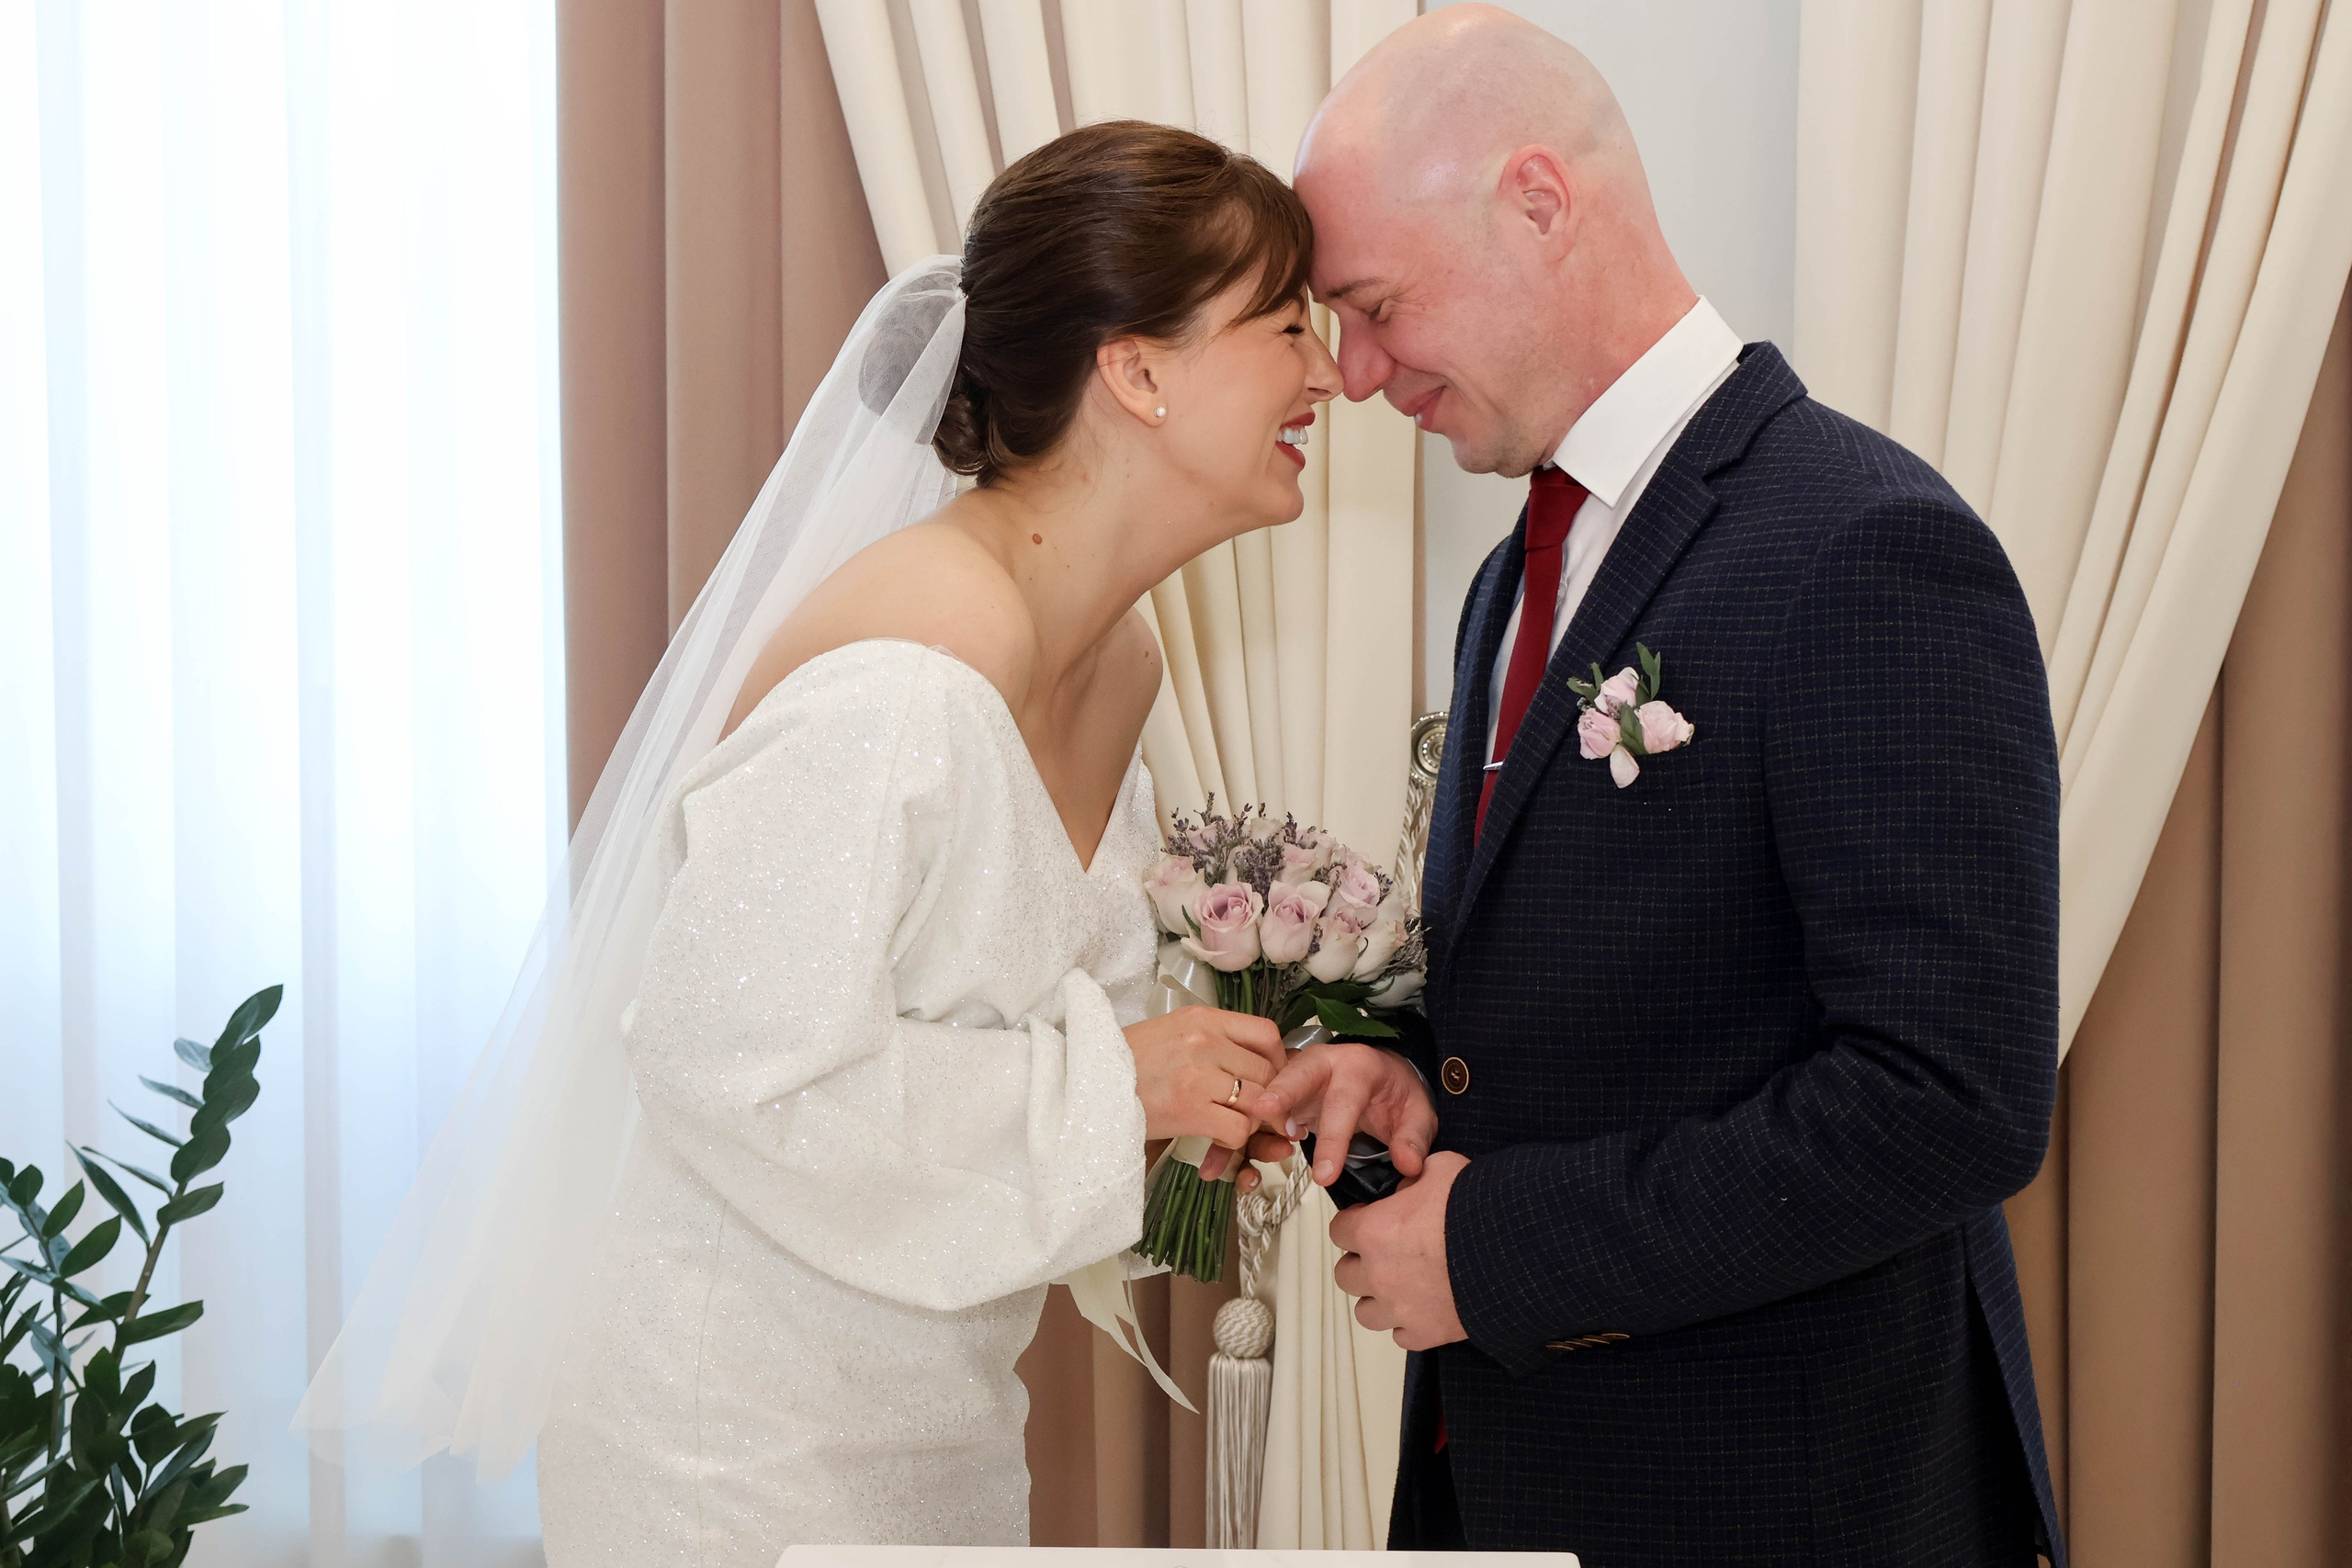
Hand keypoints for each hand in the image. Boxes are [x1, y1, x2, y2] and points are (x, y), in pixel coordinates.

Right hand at [1126, 1005, 1284, 1158]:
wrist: (1088, 1084)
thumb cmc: (1128, 1061)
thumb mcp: (1172, 1032)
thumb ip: (1212, 1039)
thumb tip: (1253, 1061)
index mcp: (1202, 1019)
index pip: (1266, 1034)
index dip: (1278, 1061)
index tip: (1272, 1078)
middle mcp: (1205, 1041)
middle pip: (1267, 1072)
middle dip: (1271, 1098)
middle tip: (1262, 1113)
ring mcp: (1198, 1076)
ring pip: (1258, 1102)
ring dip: (1253, 1121)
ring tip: (1237, 1125)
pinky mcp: (1189, 1109)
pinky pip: (1237, 1129)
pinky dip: (1234, 1141)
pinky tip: (1217, 1139)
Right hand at [1247, 1041, 1437, 1186]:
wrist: (1382, 1077)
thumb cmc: (1396, 1093)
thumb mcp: (1418, 1113)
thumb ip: (1413, 1137)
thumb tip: (1408, 1164)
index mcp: (1359, 1065)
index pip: (1344, 1102)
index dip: (1333, 1139)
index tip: (1325, 1176)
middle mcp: (1324, 1063)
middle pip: (1297, 1075)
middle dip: (1279, 1093)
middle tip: (1260, 1112)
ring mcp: (1299, 1076)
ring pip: (1271, 1089)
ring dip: (1252, 1115)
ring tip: (1233, 1144)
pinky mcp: (1283, 1093)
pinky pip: (1261, 1108)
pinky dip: (1245, 1128)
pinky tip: (1231, 1153)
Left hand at [1329, 1150, 1468, 1350]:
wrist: (1519, 1253)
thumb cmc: (1481, 1212)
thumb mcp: (1441, 1169)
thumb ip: (1413, 1176)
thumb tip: (1407, 1184)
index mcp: (1374, 1231)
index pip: (1338, 1231)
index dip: (1353, 1224)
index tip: (1368, 1222)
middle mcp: (1379, 1273)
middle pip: (1345, 1275)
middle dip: (1361, 1263)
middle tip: (1383, 1254)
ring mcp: (1400, 1308)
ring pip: (1365, 1312)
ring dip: (1378, 1298)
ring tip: (1400, 1285)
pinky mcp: (1425, 1333)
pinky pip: (1400, 1336)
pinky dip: (1408, 1324)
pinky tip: (1423, 1307)